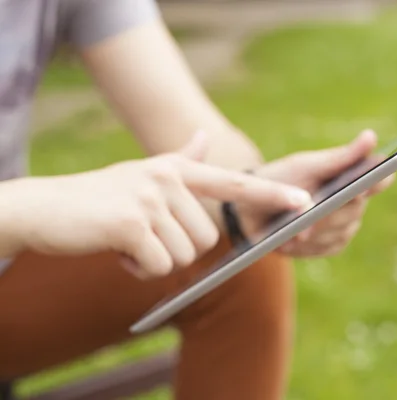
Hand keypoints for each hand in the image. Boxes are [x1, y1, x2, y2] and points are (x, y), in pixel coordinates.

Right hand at [2, 133, 311, 276]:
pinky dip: (138, 269)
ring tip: (128, 239)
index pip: (236, 184)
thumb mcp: (144, 173)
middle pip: (206, 239)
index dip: (272, 196)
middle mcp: (169, 178)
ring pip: (183, 256)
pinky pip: (158, 266)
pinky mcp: (130, 222)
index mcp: (179, 170)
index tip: (306, 203)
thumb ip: (181, 160)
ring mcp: (150, 198)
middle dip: (175, 249)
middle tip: (144, 235)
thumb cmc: (101, 197)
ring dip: (155, 260)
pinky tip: (117, 250)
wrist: (47, 209)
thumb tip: (204, 137)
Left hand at [247, 130, 394, 257]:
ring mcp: (345, 226)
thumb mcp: (308, 165)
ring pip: (339, 232)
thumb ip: (341, 156)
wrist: (257, 205)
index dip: (375, 184)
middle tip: (312, 215)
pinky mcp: (331, 245)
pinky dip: (307, 246)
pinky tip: (288, 242)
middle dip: (331, 212)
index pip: (378, 180)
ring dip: (317, 231)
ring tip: (294, 231)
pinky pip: (325, 247)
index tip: (360, 187)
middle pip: (353, 211)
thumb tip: (371, 136)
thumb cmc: (286, 178)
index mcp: (354, 178)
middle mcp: (355, 204)